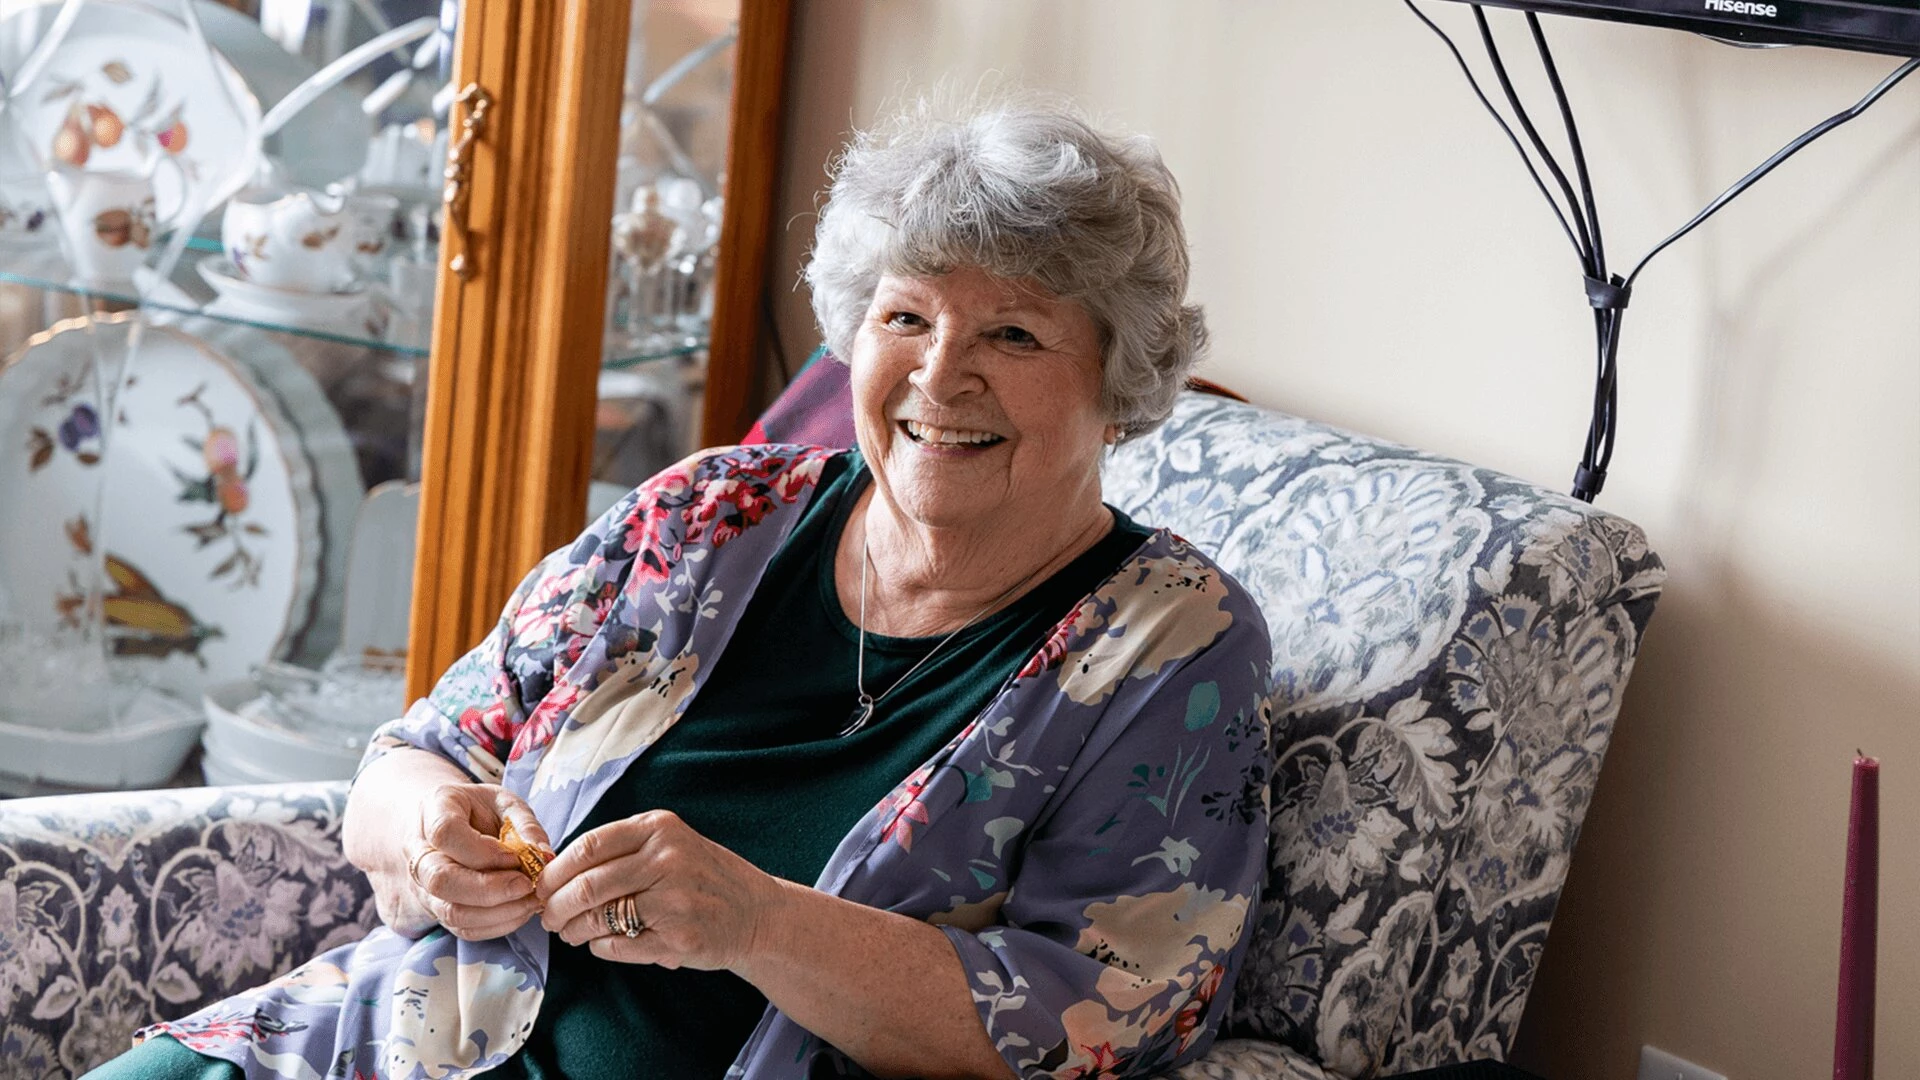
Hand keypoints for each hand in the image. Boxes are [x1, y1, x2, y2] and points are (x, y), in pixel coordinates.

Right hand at [396, 782, 553, 940]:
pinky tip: (521, 910)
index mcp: (433, 811)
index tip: (515, 857)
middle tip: (527, 885)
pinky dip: (497, 925)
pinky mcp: (438, 910)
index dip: (482, 851)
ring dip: (498, 912)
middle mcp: (419, 852)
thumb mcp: (504, 801)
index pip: (445, 834)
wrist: (448, 823)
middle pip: (441, 881)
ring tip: (531, 900)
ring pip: (451, 911)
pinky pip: (463, 928)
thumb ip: (524, 824)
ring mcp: (423, 885)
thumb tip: (542, 855)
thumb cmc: (478, 809)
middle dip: (490, 889)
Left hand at [537, 809, 780, 971]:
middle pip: (587, 885)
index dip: (555, 871)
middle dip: (556, 906)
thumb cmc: (702, 877)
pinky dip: (601, 948)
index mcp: (660, 828)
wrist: (756, 913)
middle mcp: (668, 859)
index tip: (542, 886)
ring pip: (598, 918)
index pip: (589, 846)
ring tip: (570, 933)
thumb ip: (621, 851)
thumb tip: (555, 872)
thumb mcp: (669, 844)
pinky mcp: (679, 938)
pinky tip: (604, 944)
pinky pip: (617, 946)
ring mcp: (675, 900)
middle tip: (548, 917)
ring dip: (573, 930)